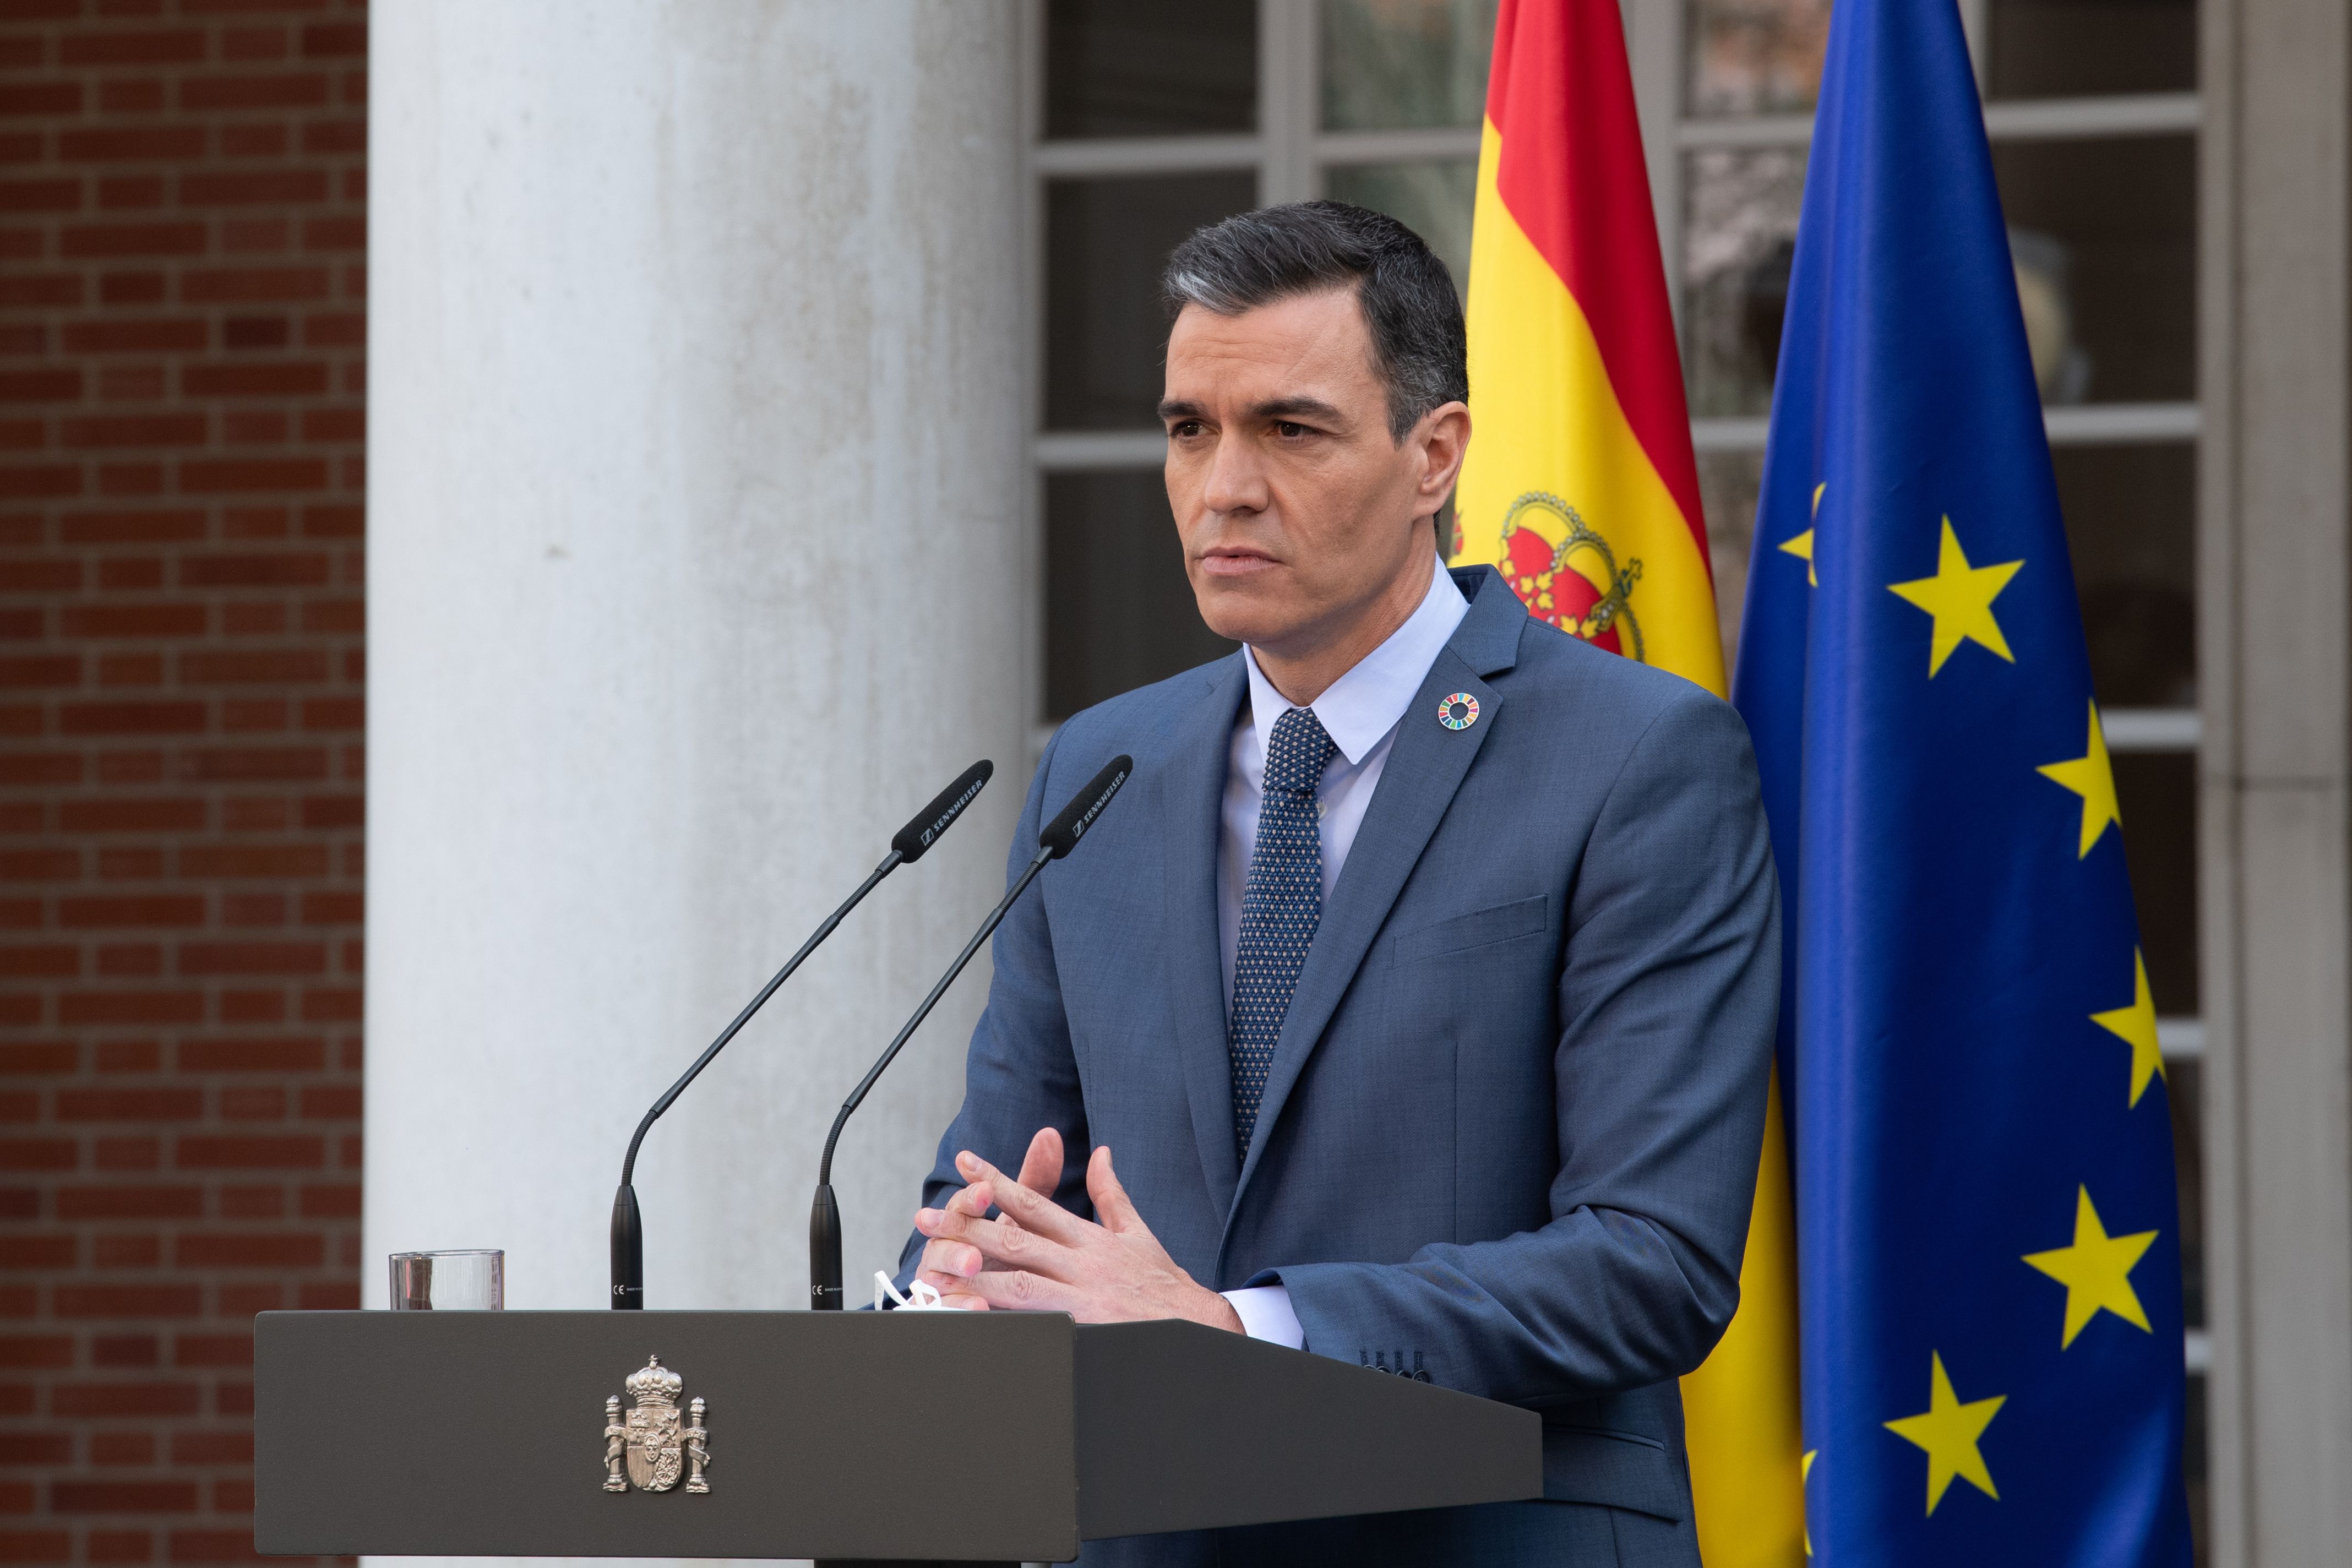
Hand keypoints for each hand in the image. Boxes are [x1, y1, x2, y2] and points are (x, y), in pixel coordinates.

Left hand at [912, 1135, 1242, 1331]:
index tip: (965, 1163)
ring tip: (934, 1271)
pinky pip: (1035, 1326)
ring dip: (973, 1277)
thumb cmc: (1164, 1283)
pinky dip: (1004, 1322)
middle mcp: (1082, 1264)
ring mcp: (1081, 1299)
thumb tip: (1101, 1153)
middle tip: (926, 1218)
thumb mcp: (1138, 1233)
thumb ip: (1112, 1195)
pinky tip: (973, 1320)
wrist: (1199, 1327)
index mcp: (1090, 1238)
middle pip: (1015, 1239)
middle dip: (967, 1226)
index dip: (997, 1182)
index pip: (1034, 1203)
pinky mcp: (1083, 1330)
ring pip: (1018, 1284)